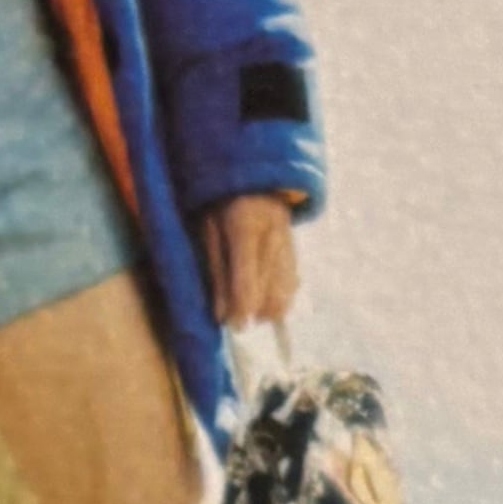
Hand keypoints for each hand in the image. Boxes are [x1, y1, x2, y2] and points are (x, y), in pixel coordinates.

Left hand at [200, 191, 301, 336]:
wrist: (253, 177)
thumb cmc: (219, 203)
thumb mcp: (208, 231)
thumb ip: (215, 271)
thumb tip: (221, 314)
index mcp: (245, 226)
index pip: (247, 277)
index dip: (242, 307)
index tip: (235, 326)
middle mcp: (273, 235)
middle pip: (270, 289)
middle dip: (255, 312)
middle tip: (238, 322)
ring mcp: (288, 241)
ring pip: (287, 289)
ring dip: (270, 308)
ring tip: (254, 313)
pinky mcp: (294, 247)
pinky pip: (292, 281)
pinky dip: (281, 296)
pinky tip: (269, 302)